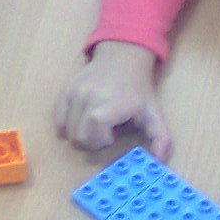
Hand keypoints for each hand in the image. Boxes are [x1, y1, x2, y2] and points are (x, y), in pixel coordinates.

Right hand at [53, 40, 171, 158]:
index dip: (101, 140)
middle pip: (79, 136)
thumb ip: (160, 138)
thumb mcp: (153, 113)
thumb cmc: (137, 89)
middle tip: (103, 133)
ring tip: (94, 125)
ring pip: (67, 131)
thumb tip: (159, 161)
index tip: (112, 136)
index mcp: (111, 104)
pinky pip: (58, 119)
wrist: (122, 57)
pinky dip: (66, 127)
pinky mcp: (65, 90)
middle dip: (92, 142)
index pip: (94, 133)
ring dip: (80, 135)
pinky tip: (81, 121)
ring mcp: (74, 92)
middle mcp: (89, 97)